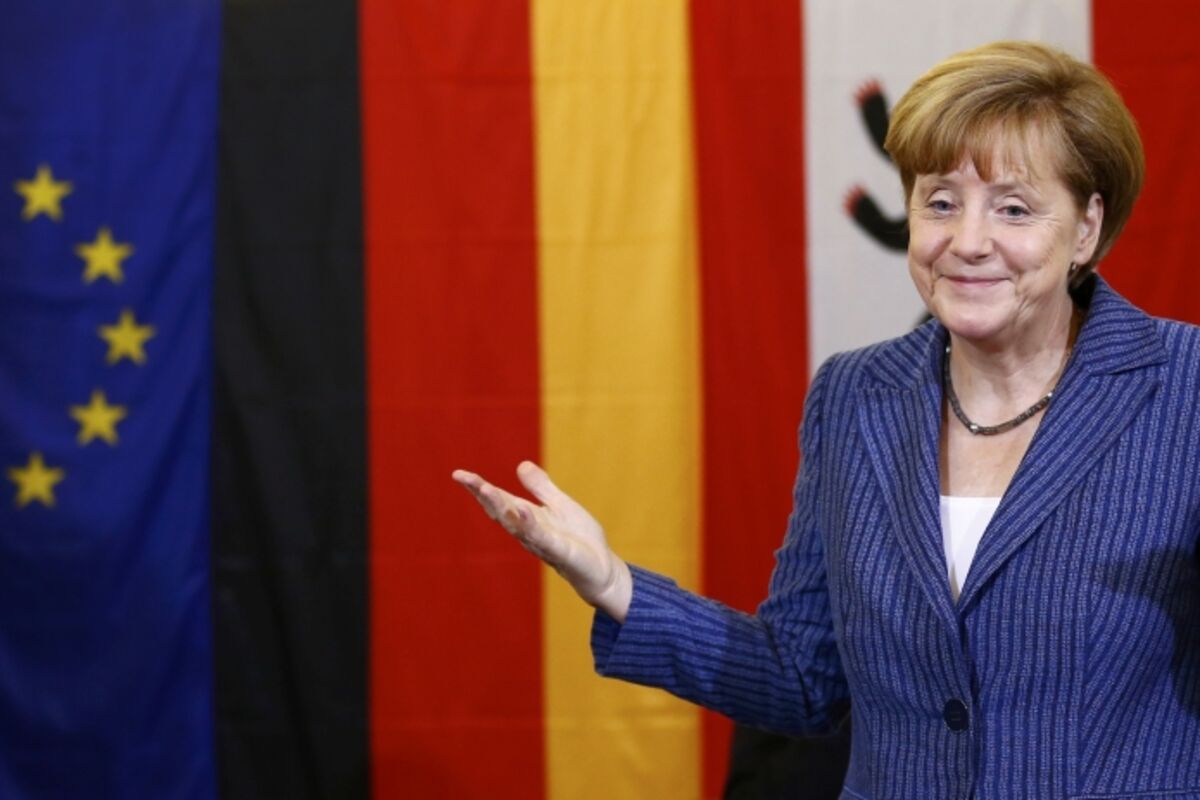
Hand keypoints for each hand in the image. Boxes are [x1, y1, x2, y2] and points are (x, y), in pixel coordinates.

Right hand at [451, 461, 631, 621]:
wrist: (602, 569)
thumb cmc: (580, 539)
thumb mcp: (560, 504)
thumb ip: (541, 487)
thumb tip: (521, 464)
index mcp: (528, 517)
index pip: (500, 501)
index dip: (479, 488)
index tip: (458, 474)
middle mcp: (529, 531)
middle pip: (501, 511)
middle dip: (483, 495)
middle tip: (466, 479)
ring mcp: (543, 543)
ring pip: (516, 525)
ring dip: (501, 507)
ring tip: (486, 488)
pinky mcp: (560, 553)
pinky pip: (542, 538)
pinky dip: (530, 525)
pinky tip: (522, 510)